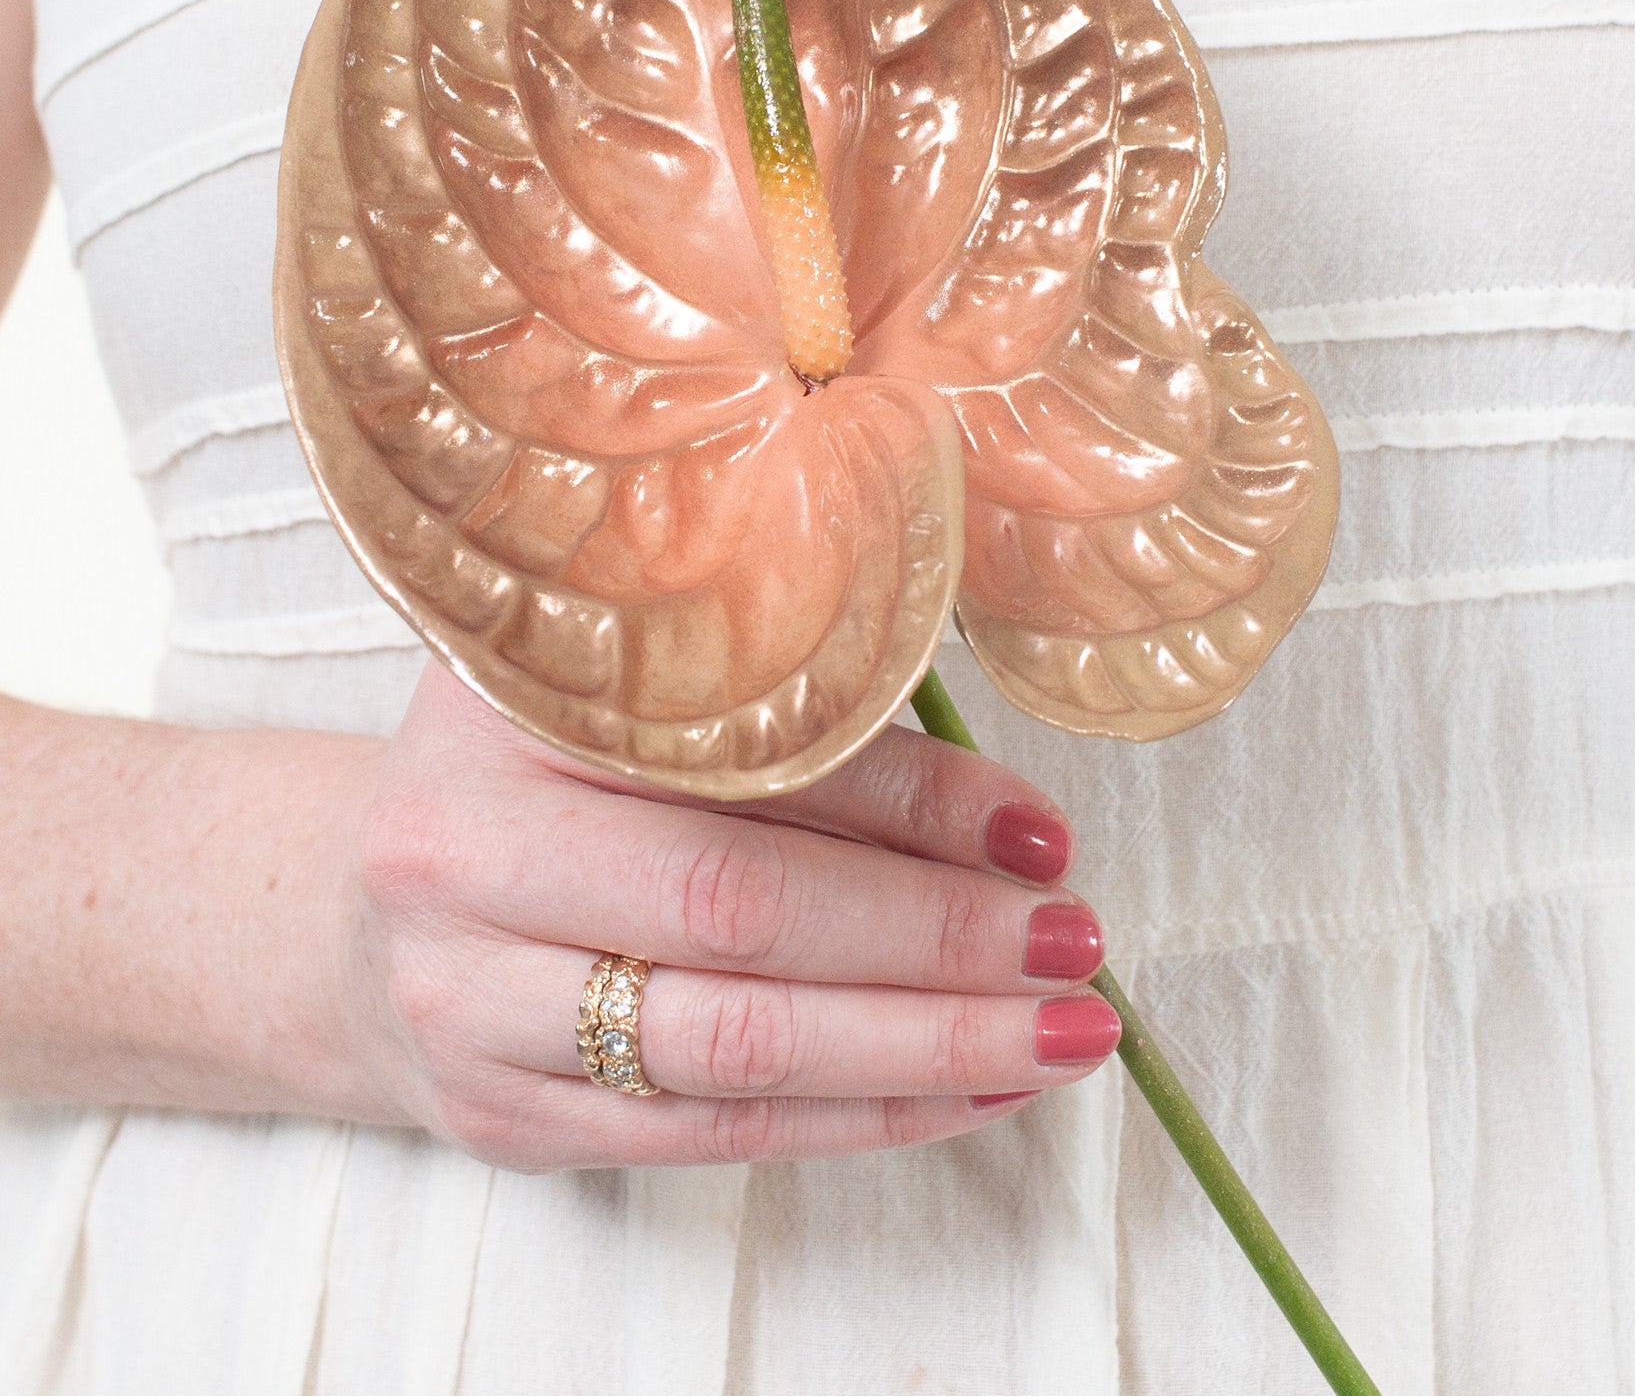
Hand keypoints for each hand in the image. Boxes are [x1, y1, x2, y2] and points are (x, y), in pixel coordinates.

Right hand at [346, 660, 1119, 1170]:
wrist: (364, 913)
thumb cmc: (539, 778)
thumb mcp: (629, 695)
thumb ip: (781, 715)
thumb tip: (1006, 811)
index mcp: (508, 708)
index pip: (743, 764)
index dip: (911, 802)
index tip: (1040, 829)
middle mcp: (463, 856)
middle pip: (738, 915)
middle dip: (935, 940)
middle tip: (1075, 944)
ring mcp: (471, 1005)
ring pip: (737, 1047)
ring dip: (926, 1048)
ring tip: (1062, 1034)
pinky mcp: (506, 1119)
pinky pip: (714, 1134)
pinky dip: (863, 1116)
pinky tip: (970, 1091)